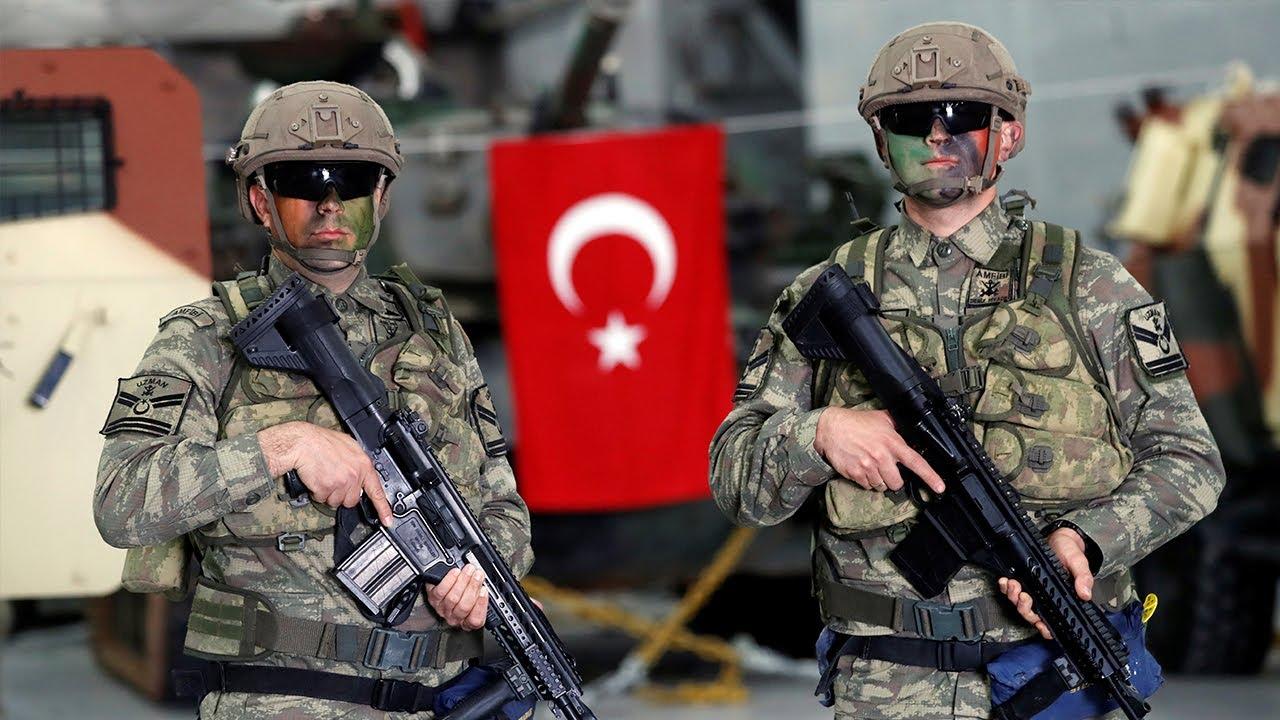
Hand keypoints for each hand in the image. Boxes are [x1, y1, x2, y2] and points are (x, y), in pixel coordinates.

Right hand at [257, 421, 394, 525]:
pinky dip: (317, 493)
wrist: (303, 442)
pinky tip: (317, 478)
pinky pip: (322, 499)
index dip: (383, 508)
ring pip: (336, 502)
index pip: (377, 491)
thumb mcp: (350, 446)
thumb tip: (362, 474)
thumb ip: (358, 463)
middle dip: (343, 495)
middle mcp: (354, 475)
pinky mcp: (325, 489)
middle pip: (352, 500)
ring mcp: (340, 483)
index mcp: (363, 465)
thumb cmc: (323, 442)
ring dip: (329, 494)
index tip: (387, 521)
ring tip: (325, 476)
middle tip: (335, 480)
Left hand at [427, 564, 488, 629]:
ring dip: (463, 581)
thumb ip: (480, 591)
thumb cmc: (462, 591)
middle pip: (464, 607)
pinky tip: (455, 572)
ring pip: (453, 598)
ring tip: (469, 570)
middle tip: (478, 575)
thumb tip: (484, 582)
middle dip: (473, 588)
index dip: (481, 605)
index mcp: (467, 621)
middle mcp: (454, 618)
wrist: (441, 585)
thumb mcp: (475, 594)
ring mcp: (442, 609)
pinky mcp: (433, 599)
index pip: (475, 620)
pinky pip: (441, 591)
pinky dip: (449, 580)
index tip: (484, 590)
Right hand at [813, 408, 944, 493]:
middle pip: (897, 483)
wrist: (831, 428)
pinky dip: (866, 480)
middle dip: (894, 479)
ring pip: (881, 486)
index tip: (940, 488)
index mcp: (892, 443)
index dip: (930, 476)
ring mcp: (867, 466)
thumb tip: (913, 426)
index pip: (916, 462)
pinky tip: (861, 468)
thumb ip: (899, 425)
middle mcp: (881, 456)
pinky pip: (867, 486)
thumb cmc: (857, 422)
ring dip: (879, 480)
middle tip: (886, 469)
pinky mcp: (855, 473)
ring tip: (871, 466)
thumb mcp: (882, 418)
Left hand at [999, 527, 1093, 639]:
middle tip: (1024, 596)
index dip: (1044, 627)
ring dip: (1013, 597)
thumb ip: (1083, 578)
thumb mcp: (1079, 563)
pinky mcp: (1022, 579)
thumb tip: (1085, 594)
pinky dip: (1005, 587)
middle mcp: (1045, 597)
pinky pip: (1010, 589)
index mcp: (1059, 598)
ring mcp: (1032, 589)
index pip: (1052, 620)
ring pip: (1019, 603)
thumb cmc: (1070, 552)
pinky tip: (1006, 581)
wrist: (1059, 538)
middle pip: (1031, 614)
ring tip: (1014, 585)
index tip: (1040, 623)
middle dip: (1024, 609)